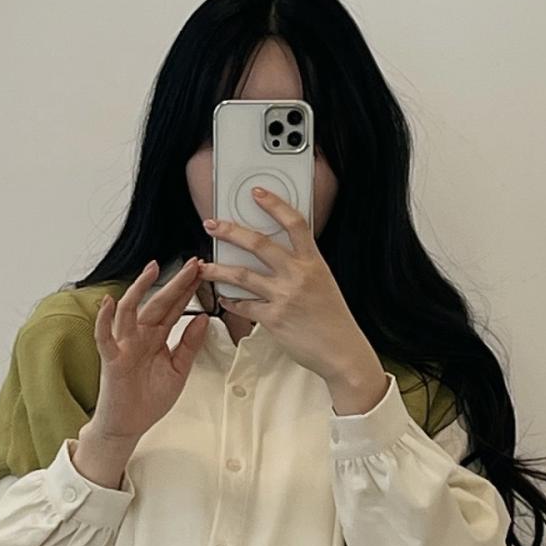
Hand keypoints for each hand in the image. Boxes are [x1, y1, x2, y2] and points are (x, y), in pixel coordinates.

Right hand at [73, 258, 211, 487]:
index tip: (203, 272)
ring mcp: (124, 345)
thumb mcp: (178, 370)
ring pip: (130, 310)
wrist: (129, 425)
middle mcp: (140, 336)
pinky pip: (104, 337)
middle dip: (175, 283)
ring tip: (153, 268)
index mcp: (156, 337)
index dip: (188, 290)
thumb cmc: (148, 399)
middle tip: (193, 264)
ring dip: (140, 288)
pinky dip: (104, 320)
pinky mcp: (111, 359)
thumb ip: (189, 345)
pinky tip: (109, 303)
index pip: (174, 308)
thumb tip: (203, 319)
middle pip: (158, 303)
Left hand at [200, 190, 386, 413]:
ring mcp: (284, 296)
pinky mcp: (273, 318)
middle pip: (259, 243)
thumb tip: (279, 256)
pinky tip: (223, 298)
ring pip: (242, 275)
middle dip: (231, 231)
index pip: (295, 223)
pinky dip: (230, 301)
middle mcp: (298, 275)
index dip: (275, 204)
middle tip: (213, 225)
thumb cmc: (334, 319)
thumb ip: (302, 267)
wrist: (342, 351)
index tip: (258, 193)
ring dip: (217, 269)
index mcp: (314, 262)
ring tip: (203, 266)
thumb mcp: (324, 283)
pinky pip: (244, 305)